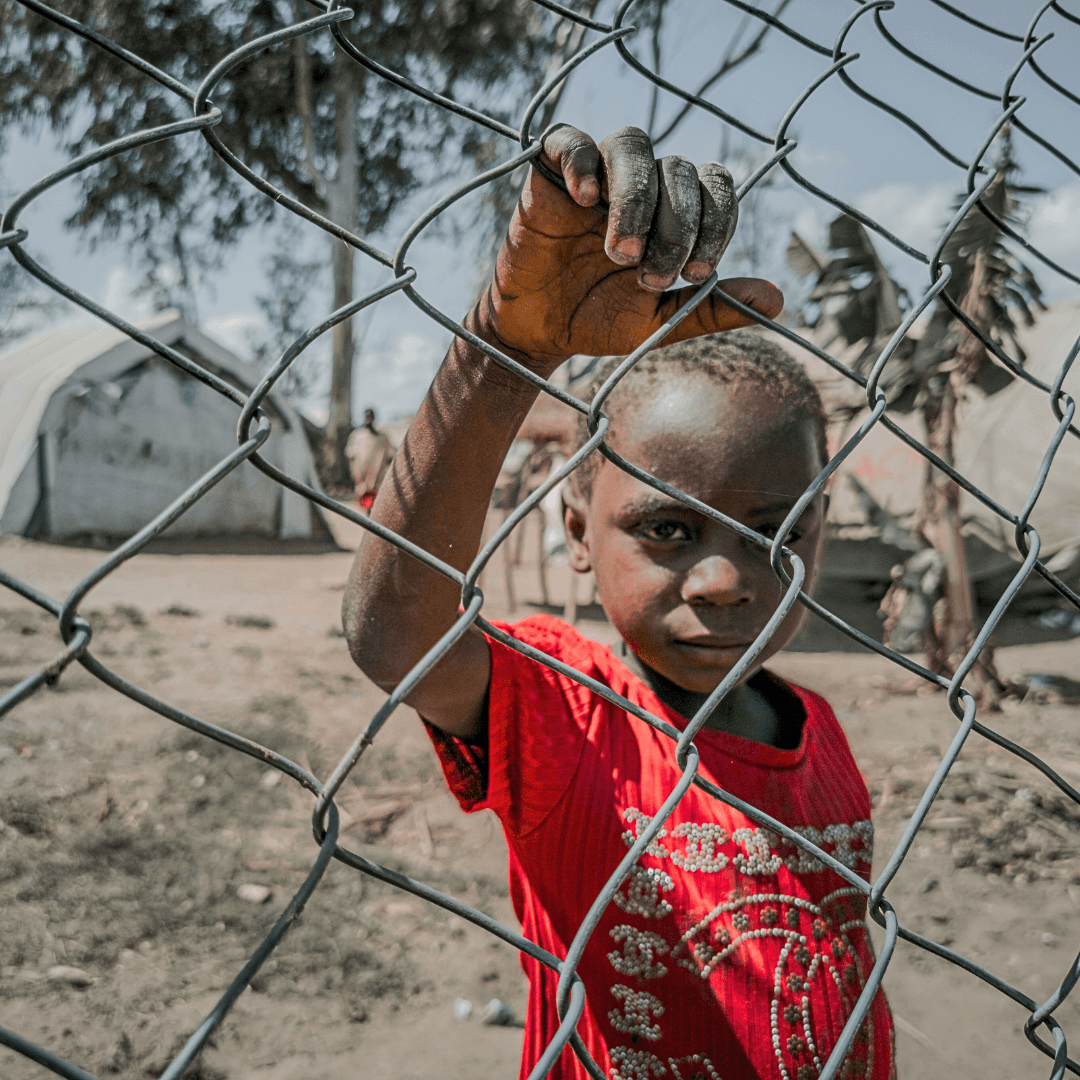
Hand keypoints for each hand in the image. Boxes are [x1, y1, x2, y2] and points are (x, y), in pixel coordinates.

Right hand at [476, 125, 782, 373]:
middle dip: (677, 226)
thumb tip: (777, 300)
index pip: (716, 184)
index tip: (697, 274)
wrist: (539, 332)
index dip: (716, 223)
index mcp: (675, 210)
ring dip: (636, 198)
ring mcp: (596, 174)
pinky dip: (583, 163)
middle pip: (679, 169)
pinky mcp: (550, 174)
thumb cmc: (600, 320)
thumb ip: (713, 307)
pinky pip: (569, 140)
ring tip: (621, 252)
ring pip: (632, 144)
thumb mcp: (661, 322)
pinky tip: (586, 202)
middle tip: (652, 277)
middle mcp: (641, 183)